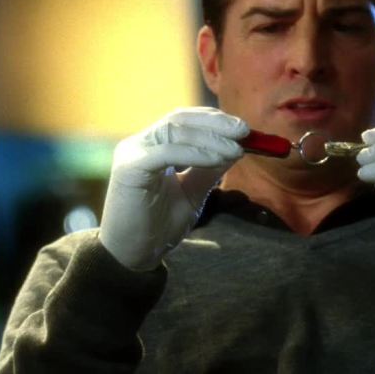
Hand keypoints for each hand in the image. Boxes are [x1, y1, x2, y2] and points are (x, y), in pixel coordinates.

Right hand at [99, 107, 248, 270]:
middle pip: (179, 119)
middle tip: (245, 131)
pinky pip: (166, 152)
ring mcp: (132, 153)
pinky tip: (217, 159)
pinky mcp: (129, 168)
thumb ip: (210, 170)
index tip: (244, 130)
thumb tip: (237, 147)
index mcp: (152, 146)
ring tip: (236, 149)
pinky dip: (195, 153)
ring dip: (210, 138)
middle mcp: (140, 144)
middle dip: (215, 123)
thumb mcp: (193, 193)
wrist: (133, 256)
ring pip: (174, 131)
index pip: (184, 120)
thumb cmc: (159, 226)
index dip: (214, 120)